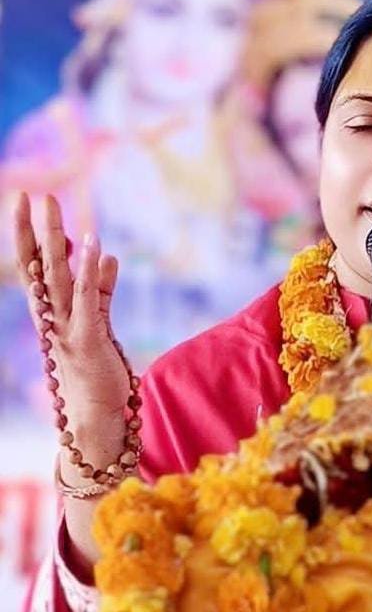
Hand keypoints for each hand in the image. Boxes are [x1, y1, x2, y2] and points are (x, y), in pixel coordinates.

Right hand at [12, 192, 129, 473]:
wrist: (96, 418)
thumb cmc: (97, 374)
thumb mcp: (98, 324)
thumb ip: (100, 291)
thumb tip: (105, 256)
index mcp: (51, 315)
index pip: (34, 267)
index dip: (28, 234)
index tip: (24, 201)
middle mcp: (52, 319)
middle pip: (40, 267)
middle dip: (38, 229)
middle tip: (36, 193)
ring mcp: (67, 329)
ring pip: (57, 278)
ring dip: (58, 242)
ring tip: (56, 207)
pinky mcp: (89, 340)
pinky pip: (88, 301)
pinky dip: (90, 273)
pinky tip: (96, 247)